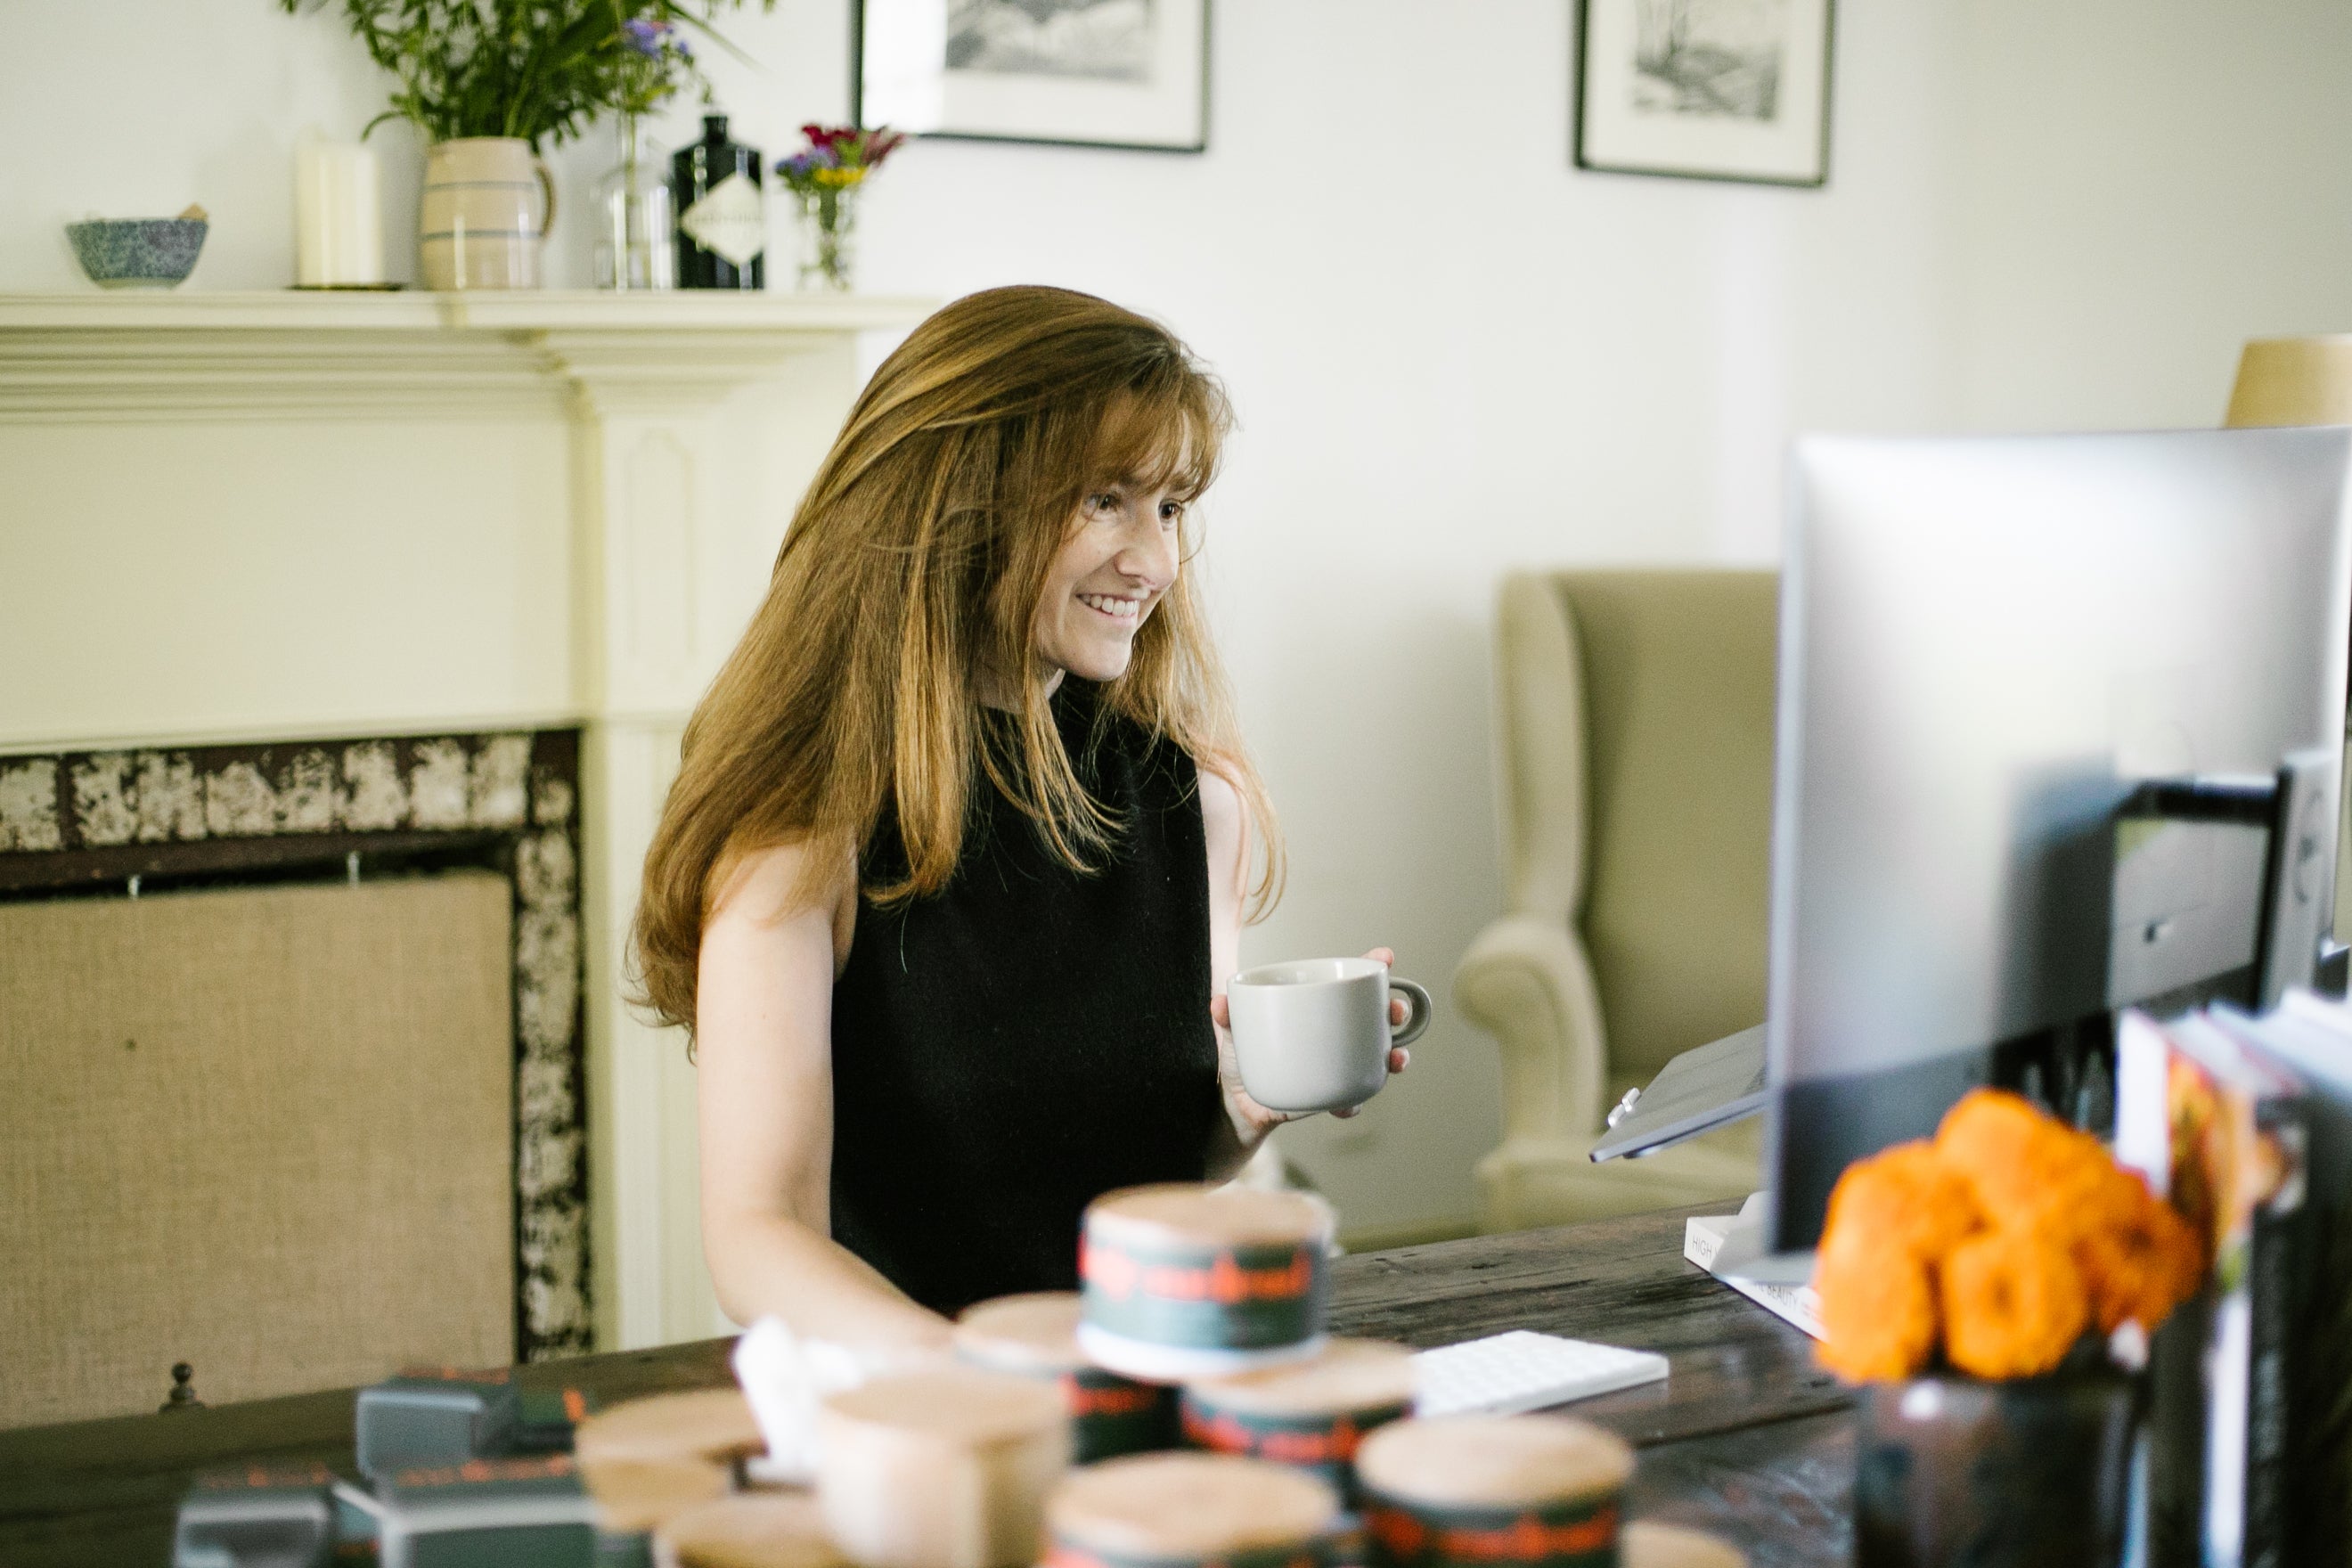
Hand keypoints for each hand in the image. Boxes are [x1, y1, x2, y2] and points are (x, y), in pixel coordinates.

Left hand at [1208, 946, 1416, 1146]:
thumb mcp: (1234, 1032)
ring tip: (1394, 1058)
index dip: (1371, 968)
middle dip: (1394, 1011)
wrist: (1237, 1106)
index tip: (1385, 957)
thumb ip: (1227, 1016)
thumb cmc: (1243, 1057)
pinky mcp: (1332, 1094)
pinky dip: (1354, 1103)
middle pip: (1376, 1017)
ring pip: (1377, 1056)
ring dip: (1393, 1056)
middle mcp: (1335, 1034)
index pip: (1349, 983)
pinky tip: (1347, 1106)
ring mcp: (1338, 1063)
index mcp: (1316, 1008)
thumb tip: (1218, 1003)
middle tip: (1394, 1012)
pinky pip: (1353, 1098)